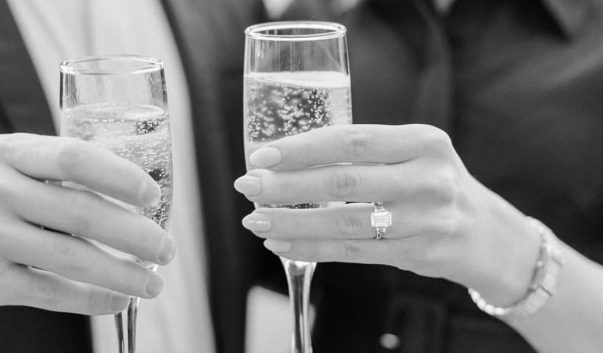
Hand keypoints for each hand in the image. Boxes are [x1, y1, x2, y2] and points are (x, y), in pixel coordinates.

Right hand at [0, 133, 174, 335]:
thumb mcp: (1, 178)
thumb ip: (54, 178)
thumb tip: (136, 198)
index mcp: (3, 152)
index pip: (73, 156)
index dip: (121, 176)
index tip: (154, 196)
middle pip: (81, 211)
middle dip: (136, 234)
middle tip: (167, 249)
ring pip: (72, 257)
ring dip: (124, 273)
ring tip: (153, 284)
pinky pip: (51, 292)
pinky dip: (93, 299)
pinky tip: (117, 302)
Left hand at [235, 124, 539, 305]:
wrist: (488, 233)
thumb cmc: (433, 184)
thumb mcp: (413, 154)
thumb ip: (362, 153)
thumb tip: (286, 161)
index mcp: (423, 141)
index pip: (351, 140)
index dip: (302, 149)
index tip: (263, 156)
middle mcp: (428, 177)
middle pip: (344, 182)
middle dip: (287, 186)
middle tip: (248, 187)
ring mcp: (426, 219)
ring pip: (344, 223)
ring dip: (293, 223)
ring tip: (256, 221)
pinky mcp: (418, 253)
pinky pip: (354, 252)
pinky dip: (313, 248)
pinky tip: (282, 245)